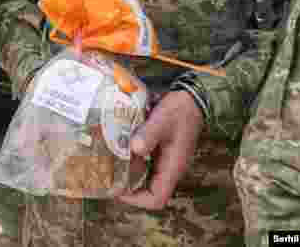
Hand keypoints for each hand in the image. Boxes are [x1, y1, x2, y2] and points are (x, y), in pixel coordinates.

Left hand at [117, 91, 203, 210]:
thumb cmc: (179, 110)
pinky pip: (146, 165)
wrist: (191, 99)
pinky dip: (132, 161)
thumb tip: (134, 149)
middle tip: (108, 177)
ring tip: (109, 165)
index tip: (117, 189)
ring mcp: (166, 162)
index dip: (136, 200)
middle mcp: (170, 169)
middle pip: (148, 192)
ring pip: (145, 178)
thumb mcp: (162, 119)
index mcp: (172, 168)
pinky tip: (120, 151)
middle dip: (127, 188)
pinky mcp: (162, 153)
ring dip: (128, 175)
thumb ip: (148, 134)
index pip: (156, 199)